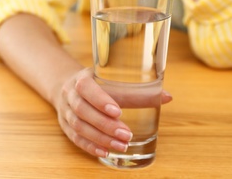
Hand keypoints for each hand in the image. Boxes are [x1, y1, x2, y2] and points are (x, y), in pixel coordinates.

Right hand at [53, 67, 172, 157]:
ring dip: (100, 138)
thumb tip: (167, 96)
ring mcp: (65, 111)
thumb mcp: (111, 80)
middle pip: (82, 110)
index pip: (86, 88)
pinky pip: (75, 138)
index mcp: (81, 79)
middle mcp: (70, 95)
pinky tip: (105, 152)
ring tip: (121, 145)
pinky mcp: (65, 125)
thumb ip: (136, 90)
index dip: (100, 100)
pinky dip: (90, 146)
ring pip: (78, 126)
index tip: (118, 111)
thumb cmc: (96, 83)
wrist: (69, 87)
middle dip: (105, 124)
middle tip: (126, 134)